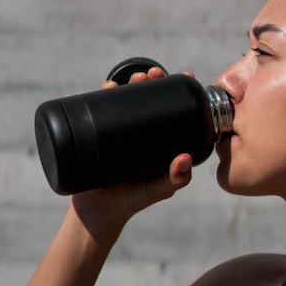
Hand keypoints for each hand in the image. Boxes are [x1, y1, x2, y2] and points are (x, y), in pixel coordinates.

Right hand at [71, 66, 195, 237]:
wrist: (98, 211)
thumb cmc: (134, 201)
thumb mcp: (159, 189)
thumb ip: (176, 179)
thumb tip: (186, 159)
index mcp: (160, 140)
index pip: (172, 109)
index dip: (179, 91)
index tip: (186, 75)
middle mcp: (142, 133)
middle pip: (149, 98)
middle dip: (152, 80)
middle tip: (152, 75)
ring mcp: (120, 132)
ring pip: (127, 100)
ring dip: (131, 82)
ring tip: (135, 78)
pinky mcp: (98, 133)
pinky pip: (101, 109)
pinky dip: (106, 94)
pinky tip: (110, 85)